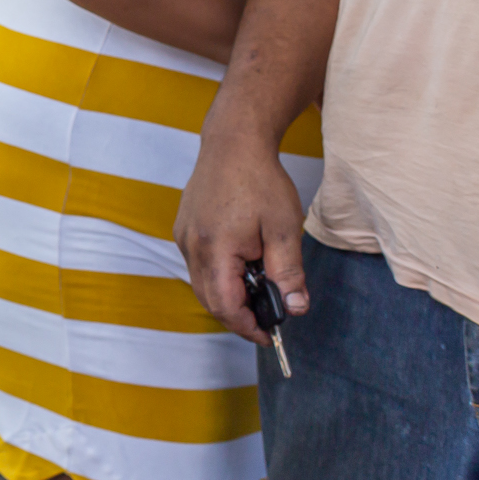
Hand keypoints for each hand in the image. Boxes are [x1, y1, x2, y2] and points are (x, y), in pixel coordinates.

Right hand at [173, 130, 309, 343]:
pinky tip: (243, 265)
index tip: (270, 336)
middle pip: (210, 300)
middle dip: (238, 316)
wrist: (233, 144)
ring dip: (229, 296)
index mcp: (215, 248)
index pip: (225, 306)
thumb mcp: (284, 228)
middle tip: (268, 318)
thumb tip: (295, 309)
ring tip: (260, 288)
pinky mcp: (184, 230)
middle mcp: (191, 246)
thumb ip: (289, 272)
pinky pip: (199, 266)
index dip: (248, 327)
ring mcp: (183, 238)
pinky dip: (219, 277)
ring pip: (202, 284)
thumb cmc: (259, 180)